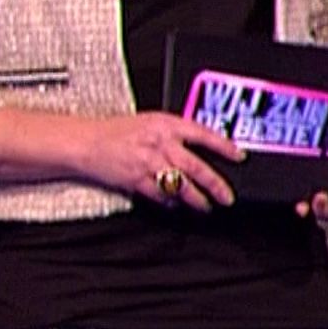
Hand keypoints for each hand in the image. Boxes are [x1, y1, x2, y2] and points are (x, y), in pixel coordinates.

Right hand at [79, 112, 244, 211]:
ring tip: (206, 206)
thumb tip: (200, 145)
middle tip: (227, 196)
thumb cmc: (118, 132)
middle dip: (215, 184)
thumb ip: (175, 133)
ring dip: (196, 199)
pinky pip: (160, 195)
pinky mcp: (136, 180)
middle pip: (196, 166)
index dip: (223, 146)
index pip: (203, 134)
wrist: (88, 142)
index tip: (239, 156)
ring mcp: (148, 163)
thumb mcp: (151, 122)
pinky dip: (170, 202)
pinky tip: (177, 206)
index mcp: (166, 124)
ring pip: (180, 185)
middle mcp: (160, 143)